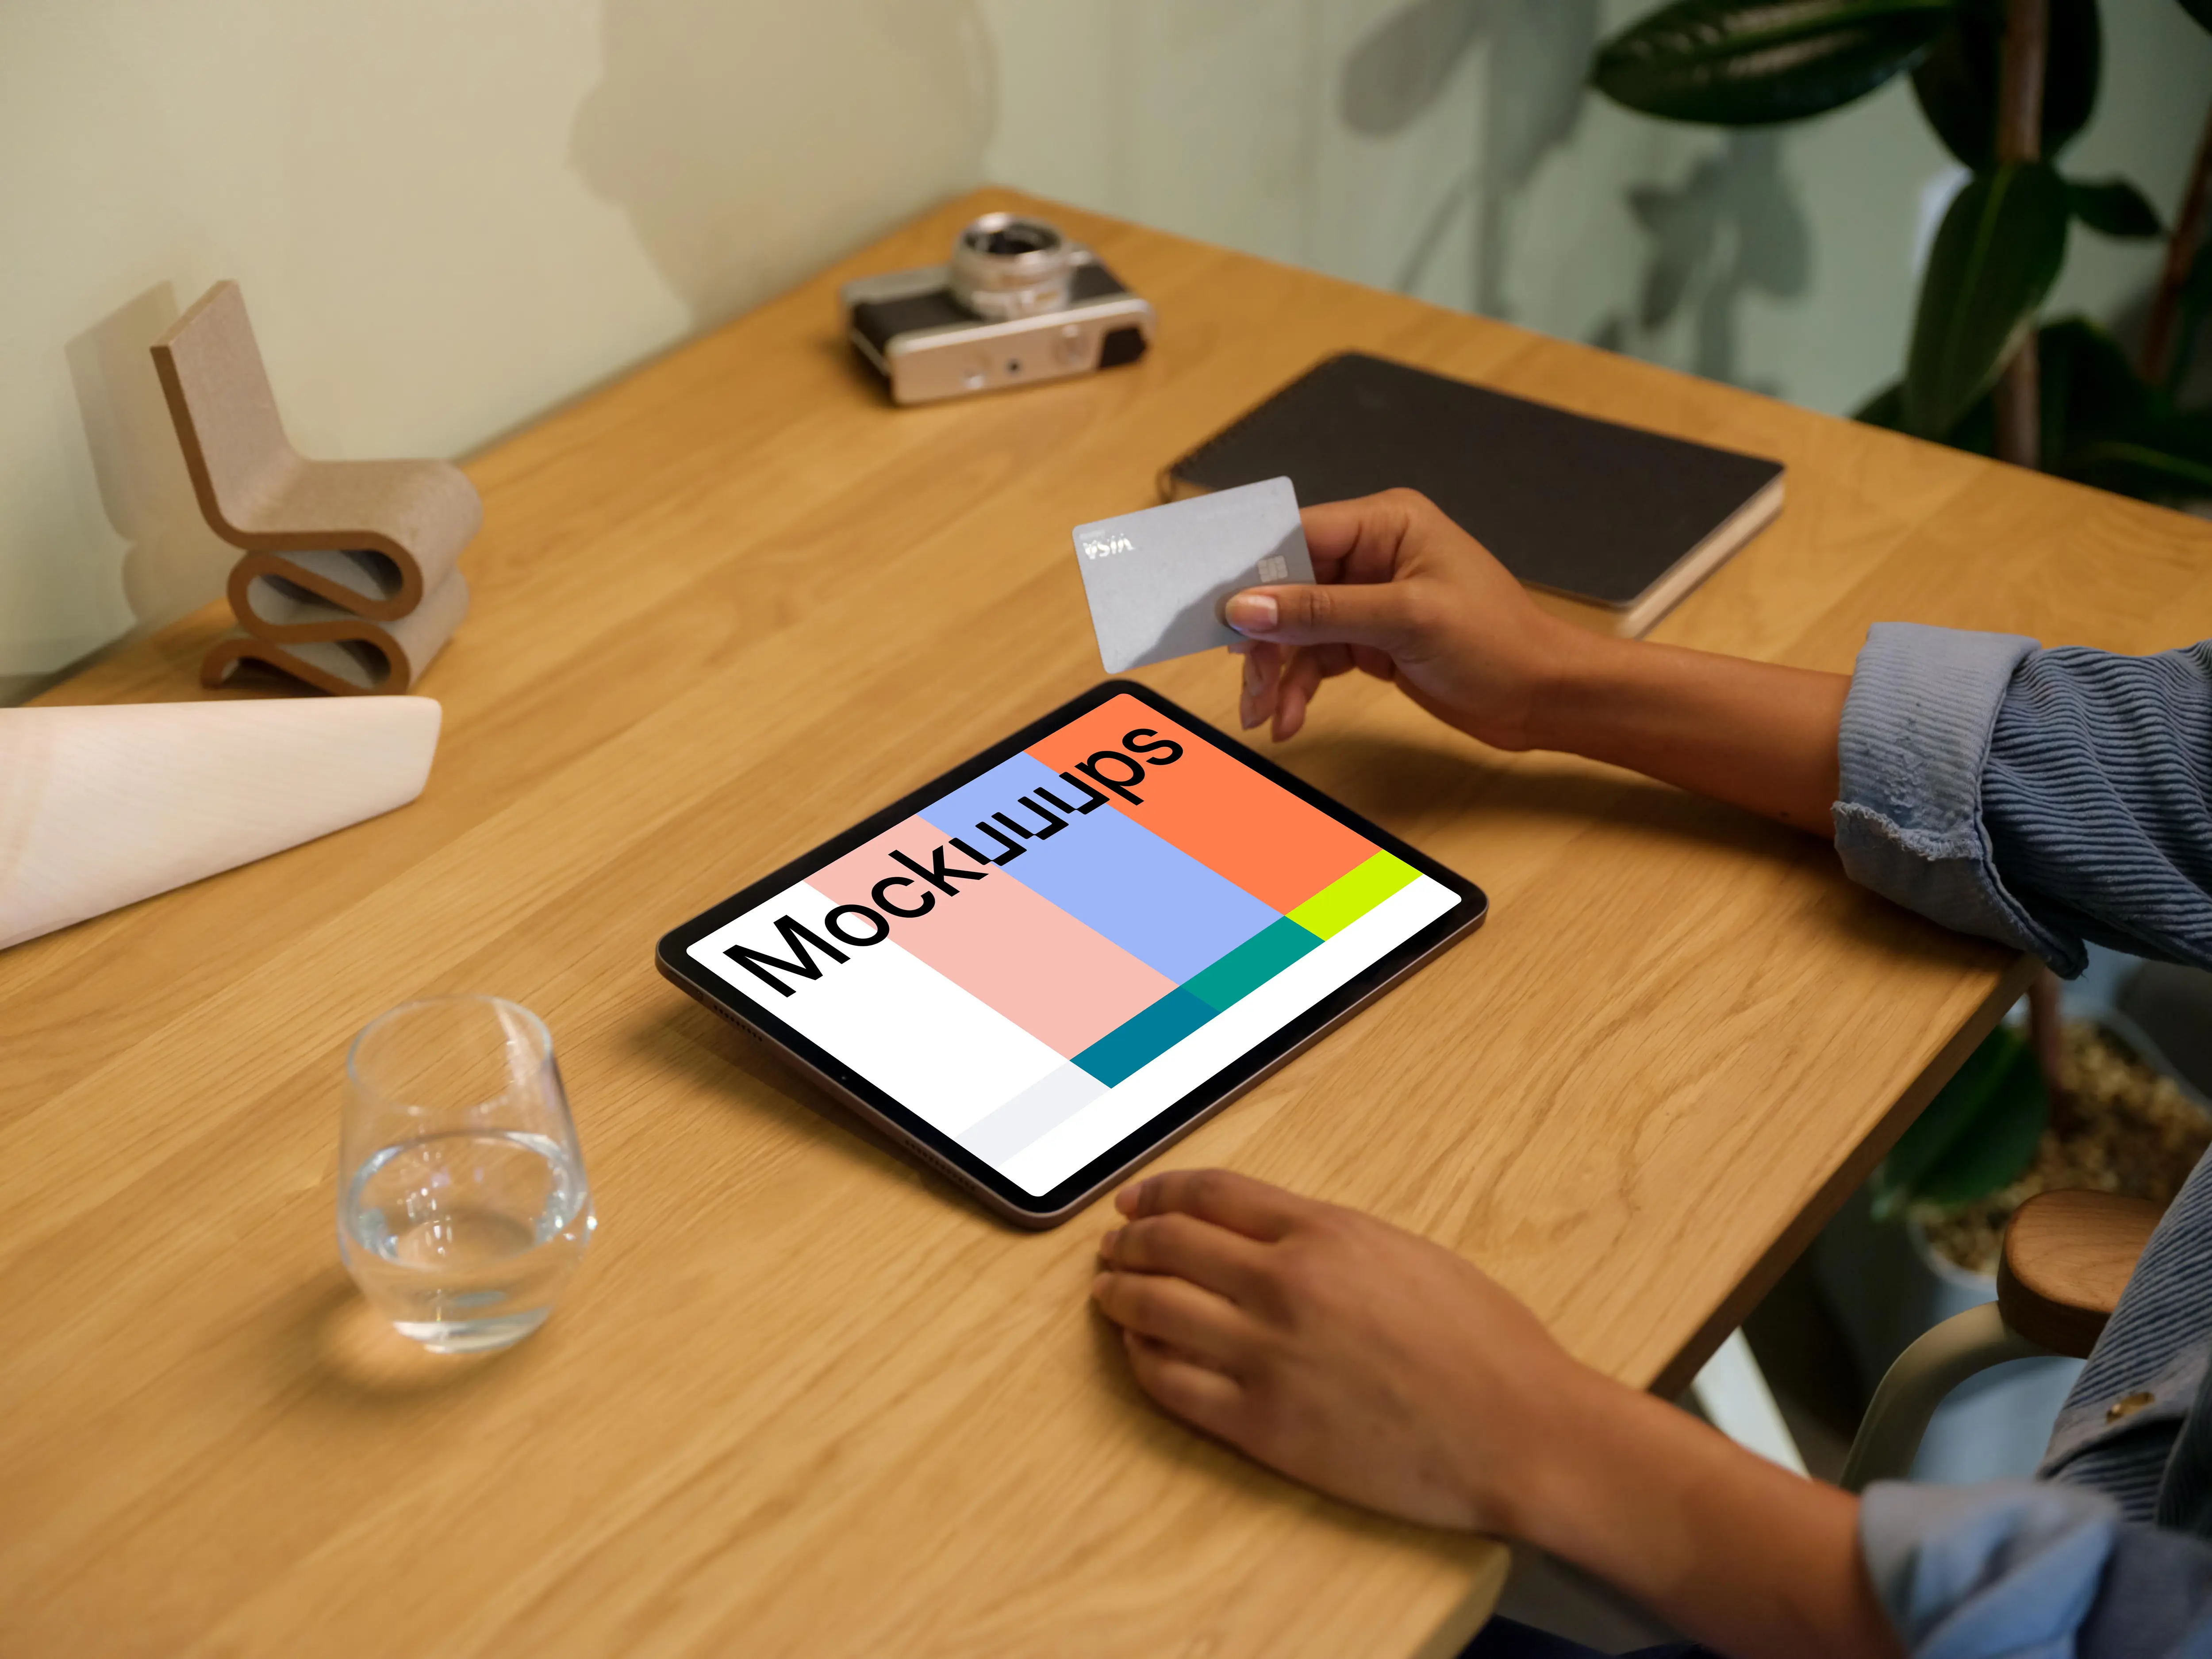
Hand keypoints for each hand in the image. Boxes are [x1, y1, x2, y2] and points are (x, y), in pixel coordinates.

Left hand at [1091, 1170, 1901, 1658]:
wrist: (1519, 1431)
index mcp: (1324, 1233)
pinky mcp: (1262, 1425)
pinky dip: (1143, 1362)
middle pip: (1168, 1245)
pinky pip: (1171, 1385)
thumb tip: (1266, 1234)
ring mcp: (1266, 1357)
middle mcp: (1283, 1285)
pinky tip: (1142, 1354)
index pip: (1209, 1194)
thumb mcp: (1404, 1253)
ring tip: (1110, 1294)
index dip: (1160, 1192)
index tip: (1136, 1199)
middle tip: (1113, 1246)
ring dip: (1121, 1297)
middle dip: (1129, 1242)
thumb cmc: (1485, 1343)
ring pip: (1153, 1312)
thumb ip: (1328, 1238)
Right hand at [1228, 489, 1573, 746]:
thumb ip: (1321, 612)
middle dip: (1262, 639)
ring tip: (1265, 714)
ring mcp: (1370, 597)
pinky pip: (1315, 657)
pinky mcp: (1370, 637)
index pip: (1296, 535)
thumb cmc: (1500, 643)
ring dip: (1276, 673)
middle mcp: (1373, 553)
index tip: (1215, 611)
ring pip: (1295, 629)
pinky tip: (1289, 717)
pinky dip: (1299, 687)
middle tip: (1246, 683)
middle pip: (1287, 587)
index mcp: (1387, 523)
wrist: (1543, 697)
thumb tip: (1246, 606)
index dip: (1251, 573)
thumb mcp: (1406, 620)